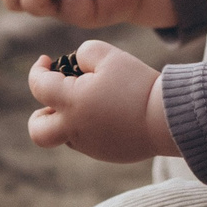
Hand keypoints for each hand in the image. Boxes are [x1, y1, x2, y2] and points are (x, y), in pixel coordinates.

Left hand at [27, 41, 178, 163]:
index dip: (37, 70)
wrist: (168, 119)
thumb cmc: (138, 84)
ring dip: (69, 118)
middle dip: (39, 114)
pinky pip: (88, 141)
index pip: (38, 86)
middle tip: (53, 100)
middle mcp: (75, 129)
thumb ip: (84, 53)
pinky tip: (110, 112)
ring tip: (93, 99)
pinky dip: (90, 126)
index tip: (46, 60)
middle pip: (38, 131)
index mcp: (71, 103)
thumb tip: (74, 65)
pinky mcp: (108, 153)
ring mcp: (91, 146)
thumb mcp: (109, 56)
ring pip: (65, 135)